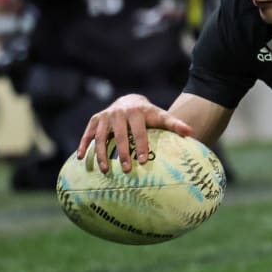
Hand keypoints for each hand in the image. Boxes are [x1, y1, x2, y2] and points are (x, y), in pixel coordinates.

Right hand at [76, 94, 192, 172]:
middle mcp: (118, 113)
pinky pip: (87, 134)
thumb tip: (191, 132)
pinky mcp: (95, 120)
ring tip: (106, 170)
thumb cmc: (149, 115)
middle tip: (126, 170)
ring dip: (101, 154)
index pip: (139, 132)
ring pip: (101, 137)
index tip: (143, 161)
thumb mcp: (162, 116)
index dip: (141, 146)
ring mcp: (105, 116)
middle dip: (122, 153)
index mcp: (136, 112)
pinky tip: (81, 158)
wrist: (130, 101)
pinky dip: (83, 145)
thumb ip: (175, 124)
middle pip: (119, 136)